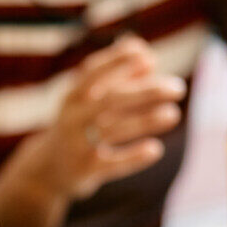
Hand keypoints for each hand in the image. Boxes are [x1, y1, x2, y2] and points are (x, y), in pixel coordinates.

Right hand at [30, 36, 185, 198]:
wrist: (49, 168)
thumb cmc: (79, 124)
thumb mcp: (88, 100)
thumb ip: (116, 78)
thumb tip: (147, 57)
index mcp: (73, 96)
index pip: (93, 73)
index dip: (117, 62)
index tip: (147, 57)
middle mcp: (72, 117)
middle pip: (110, 100)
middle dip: (145, 92)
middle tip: (177, 87)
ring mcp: (77, 144)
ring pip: (114, 129)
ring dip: (145, 120)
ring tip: (173, 114)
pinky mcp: (85, 170)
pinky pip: (112, 163)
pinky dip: (134, 157)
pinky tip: (155, 149)